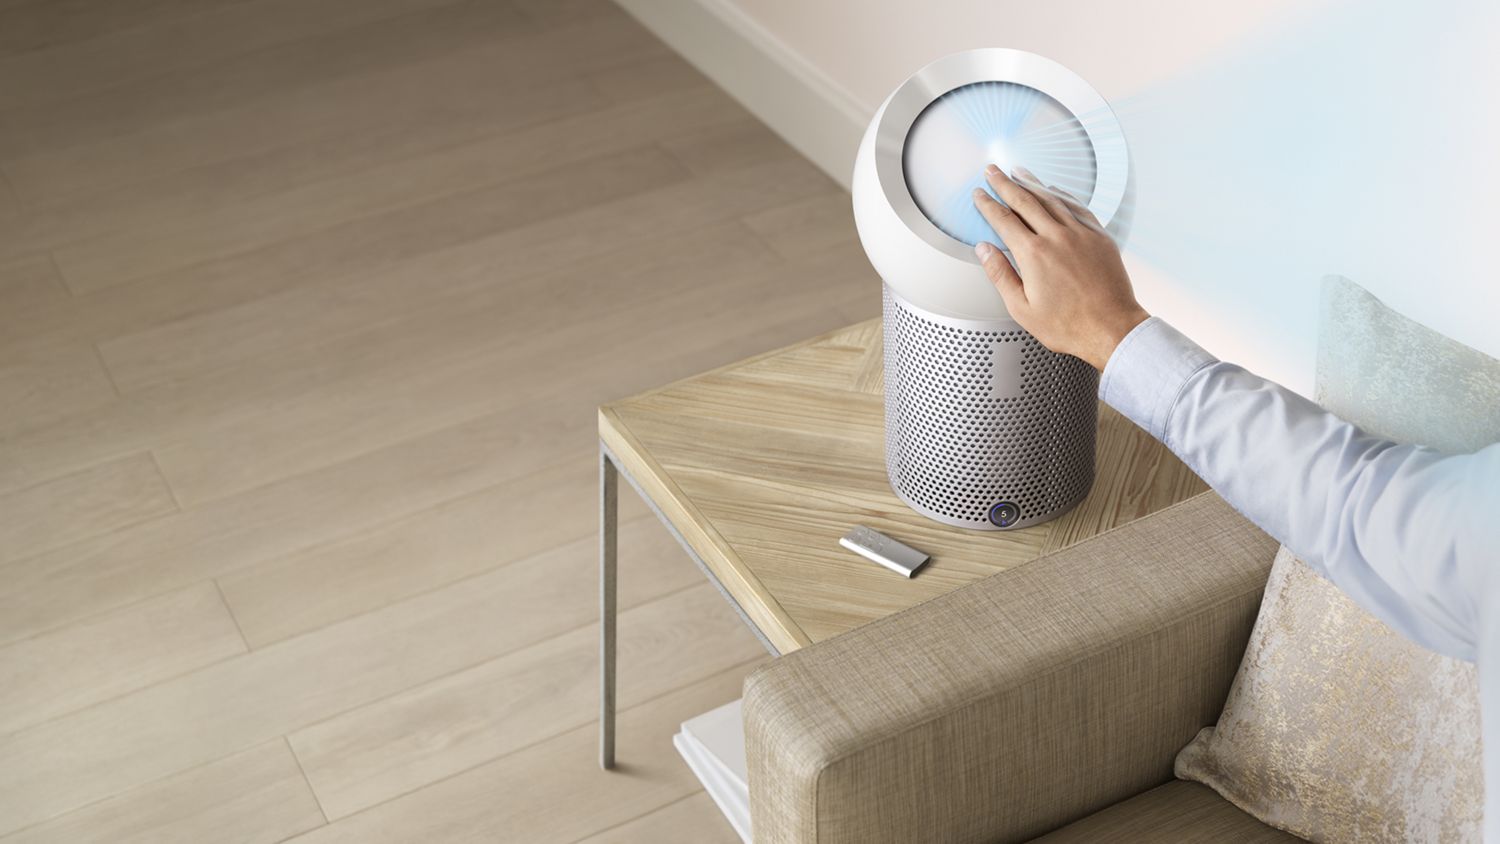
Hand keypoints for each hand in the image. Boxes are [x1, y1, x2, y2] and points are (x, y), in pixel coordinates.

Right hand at [971, 164, 1148, 370]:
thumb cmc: (1068, 325)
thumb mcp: (1022, 308)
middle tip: (993, 170)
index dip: (988, 204)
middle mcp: (1057, 237)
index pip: (1004, 219)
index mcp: (1034, 255)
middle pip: (1025, 200)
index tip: (979, 194)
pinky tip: (1054, 189)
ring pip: (1052, 198)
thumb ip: (1000, 275)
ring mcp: (1081, 233)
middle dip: (1005, 183)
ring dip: (1032, 182)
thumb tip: (984, 250)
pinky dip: (1062, 194)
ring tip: (1019, 172)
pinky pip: (1077, 206)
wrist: (1111, 328)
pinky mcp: (1099, 236)